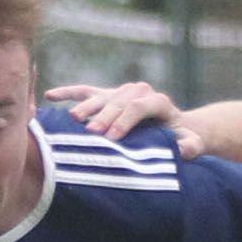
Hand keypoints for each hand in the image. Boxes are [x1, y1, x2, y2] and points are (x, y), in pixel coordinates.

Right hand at [43, 81, 196, 153]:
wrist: (174, 128)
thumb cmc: (181, 140)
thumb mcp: (191, 144)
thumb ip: (191, 146)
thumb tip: (184, 149)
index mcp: (159, 102)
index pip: (140, 106)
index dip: (126, 120)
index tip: (113, 138)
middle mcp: (139, 92)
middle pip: (118, 101)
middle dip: (104, 117)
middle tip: (91, 134)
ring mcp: (121, 92)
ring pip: (101, 96)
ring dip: (86, 107)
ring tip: (73, 121)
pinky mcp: (107, 96)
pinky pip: (85, 92)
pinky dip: (68, 93)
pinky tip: (50, 96)